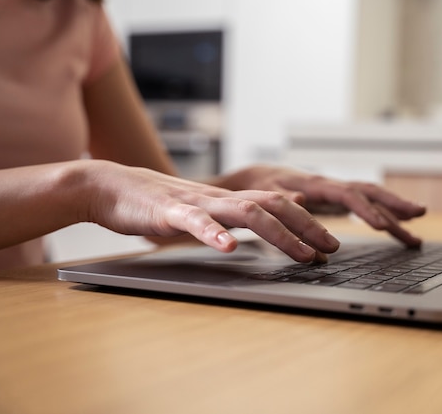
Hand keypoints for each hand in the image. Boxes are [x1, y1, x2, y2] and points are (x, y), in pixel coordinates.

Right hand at [83, 160, 339, 262]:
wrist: (109, 186)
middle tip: (331, 248)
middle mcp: (219, 198)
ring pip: (245, 211)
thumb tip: (262, 216)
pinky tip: (229, 247)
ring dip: (279, 233)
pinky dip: (214, 234)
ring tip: (302, 254)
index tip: (329, 242)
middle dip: (307, 227)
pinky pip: (194, 221)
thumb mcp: (201, 209)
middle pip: (274, 204)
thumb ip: (230, 212)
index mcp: (227, 199)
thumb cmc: (155, 203)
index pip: (277, 204)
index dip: (307, 221)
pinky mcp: (168, 212)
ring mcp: (195, 203)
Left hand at [214, 165, 425, 246]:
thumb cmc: (260, 186)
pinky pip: (364, 207)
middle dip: (395, 203)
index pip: (346, 194)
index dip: (364, 209)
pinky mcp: (336, 201)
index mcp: (316, 184)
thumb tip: (301, 200)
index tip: (381, 225)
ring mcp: (336, 193)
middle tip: (419, 213)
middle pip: (369, 192)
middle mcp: (331, 186)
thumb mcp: (266, 193)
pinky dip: (381, 217)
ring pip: (371, 200)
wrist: (257, 177)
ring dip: (394, 213)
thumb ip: (283, 199)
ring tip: (416, 230)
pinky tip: (397, 227)